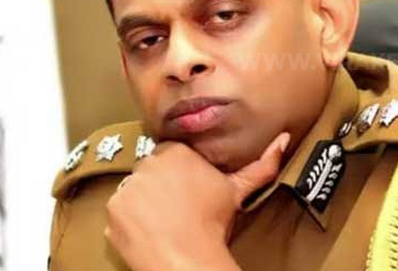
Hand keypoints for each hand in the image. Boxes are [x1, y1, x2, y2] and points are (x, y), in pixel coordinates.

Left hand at [104, 132, 290, 270]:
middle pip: (152, 170)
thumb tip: (285, 138)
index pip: (172, 154)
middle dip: (161, 185)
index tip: (189, 190)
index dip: (181, 173)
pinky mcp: (112, 210)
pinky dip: (130, 221)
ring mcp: (126, 187)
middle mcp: (146, 163)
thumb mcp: (237, 190)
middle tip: (177, 207)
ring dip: (144, 202)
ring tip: (163, 221)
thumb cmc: (214, 222)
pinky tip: (148, 231)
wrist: (187, 259)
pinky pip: (120, 212)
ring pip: (135, 190)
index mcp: (174, 151)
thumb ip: (261, 163)